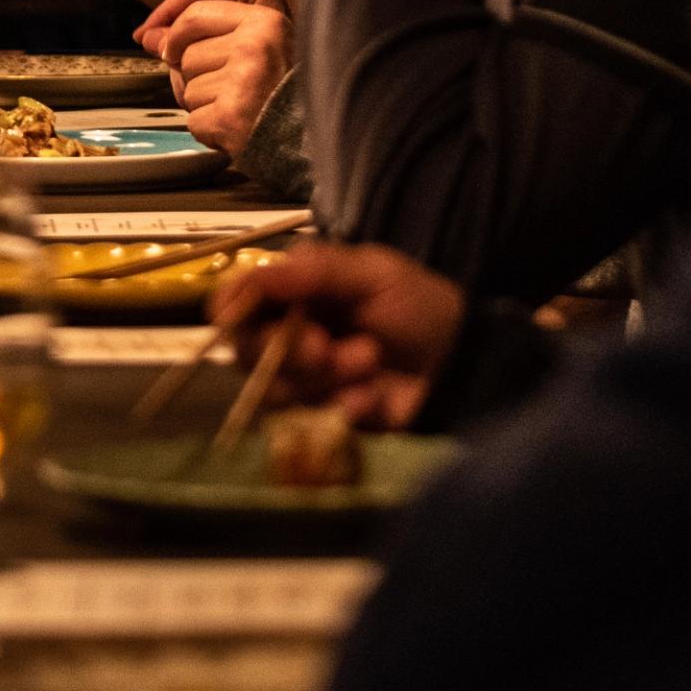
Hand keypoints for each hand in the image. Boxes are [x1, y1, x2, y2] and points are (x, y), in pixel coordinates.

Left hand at [140, 0, 292, 160]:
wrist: (312, 138)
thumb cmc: (285, 91)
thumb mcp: (260, 45)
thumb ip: (205, 34)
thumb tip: (148, 37)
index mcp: (265, 21)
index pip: (194, 14)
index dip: (174, 33)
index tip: (167, 48)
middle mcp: (254, 47)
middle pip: (185, 55)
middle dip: (196, 75)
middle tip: (233, 87)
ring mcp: (241, 82)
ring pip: (186, 89)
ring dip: (204, 103)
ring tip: (240, 106)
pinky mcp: (229, 117)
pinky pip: (193, 120)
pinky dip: (209, 129)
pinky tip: (237, 127)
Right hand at [208, 243, 470, 429]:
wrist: (461, 362)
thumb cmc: (418, 306)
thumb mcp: (374, 274)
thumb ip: (316, 271)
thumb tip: (257, 273)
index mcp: (294, 293)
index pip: (236, 300)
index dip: (229, 309)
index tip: (235, 316)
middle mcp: (289, 335)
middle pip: (247, 349)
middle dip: (287, 349)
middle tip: (327, 348)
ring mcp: (304, 380)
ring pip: (274, 388)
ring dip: (323, 377)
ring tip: (370, 361)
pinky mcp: (323, 416)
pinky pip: (310, 419)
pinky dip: (344, 405)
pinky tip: (373, 395)